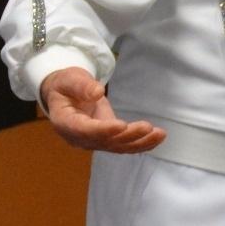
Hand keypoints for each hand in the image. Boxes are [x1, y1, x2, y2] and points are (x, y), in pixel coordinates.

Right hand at [38, 67, 165, 152]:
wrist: (67, 94)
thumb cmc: (66, 85)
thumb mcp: (70, 79)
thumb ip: (82, 86)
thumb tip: (98, 92)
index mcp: (64, 122)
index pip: (84, 130)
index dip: (103, 130)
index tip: (121, 125)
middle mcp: (78, 137)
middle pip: (104, 141)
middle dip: (128, 136)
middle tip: (148, 127)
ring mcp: (93, 140)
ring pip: (117, 146)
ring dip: (139, 142)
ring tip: (159, 134)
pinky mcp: (107, 139)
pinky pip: (124, 145)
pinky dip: (141, 143)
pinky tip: (157, 138)